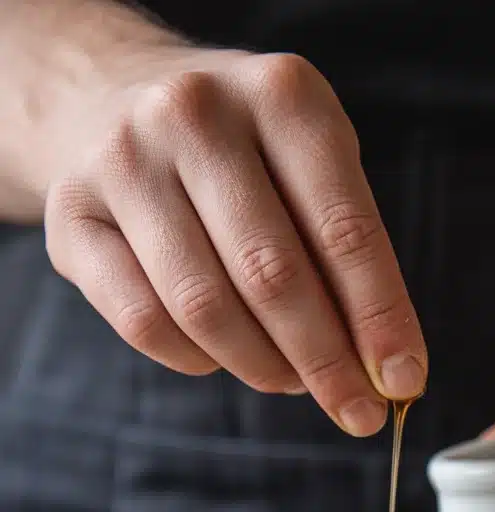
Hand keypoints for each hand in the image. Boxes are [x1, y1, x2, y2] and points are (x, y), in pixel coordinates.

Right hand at [42, 45, 425, 433]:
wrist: (116, 98)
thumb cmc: (246, 154)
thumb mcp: (312, 169)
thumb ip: (346, 256)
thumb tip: (384, 368)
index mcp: (281, 97)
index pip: (344, 230)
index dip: (380, 318)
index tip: (404, 381)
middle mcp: (195, 114)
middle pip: (273, 275)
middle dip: (327, 362)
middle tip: (357, 413)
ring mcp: (123, 161)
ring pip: (205, 307)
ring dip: (264, 367)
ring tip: (292, 381)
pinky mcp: (71, 213)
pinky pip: (144, 322)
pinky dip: (197, 359)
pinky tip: (223, 356)